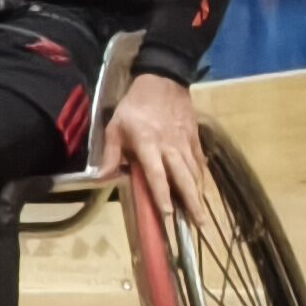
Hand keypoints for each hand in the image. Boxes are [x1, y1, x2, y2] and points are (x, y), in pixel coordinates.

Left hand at [99, 74, 211, 231]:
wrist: (164, 80)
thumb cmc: (135, 105)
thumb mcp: (115, 126)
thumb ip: (111, 153)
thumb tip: (102, 178)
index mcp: (149, 145)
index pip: (158, 175)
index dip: (162, 195)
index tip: (168, 215)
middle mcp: (170, 148)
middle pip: (184, 179)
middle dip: (192, 203)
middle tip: (199, 225)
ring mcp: (185, 143)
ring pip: (195, 173)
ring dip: (199, 195)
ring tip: (203, 214)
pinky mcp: (195, 138)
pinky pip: (199, 162)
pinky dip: (202, 177)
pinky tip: (203, 189)